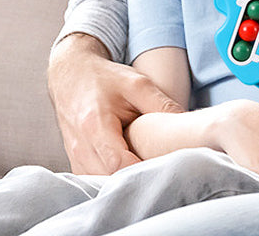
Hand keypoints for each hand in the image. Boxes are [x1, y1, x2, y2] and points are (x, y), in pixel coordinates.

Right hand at [47, 33, 183, 173]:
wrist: (72, 75)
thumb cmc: (105, 79)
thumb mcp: (138, 84)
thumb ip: (161, 105)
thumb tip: (186, 125)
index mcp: (95, 126)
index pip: (117, 164)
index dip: (142, 170)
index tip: (164, 166)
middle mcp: (80, 147)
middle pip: (109, 178)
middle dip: (136, 178)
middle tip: (162, 168)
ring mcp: (75, 157)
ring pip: (101, 183)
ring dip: (124, 180)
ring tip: (149, 167)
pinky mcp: (76, 162)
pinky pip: (94, 180)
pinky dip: (112, 178)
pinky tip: (131, 167)